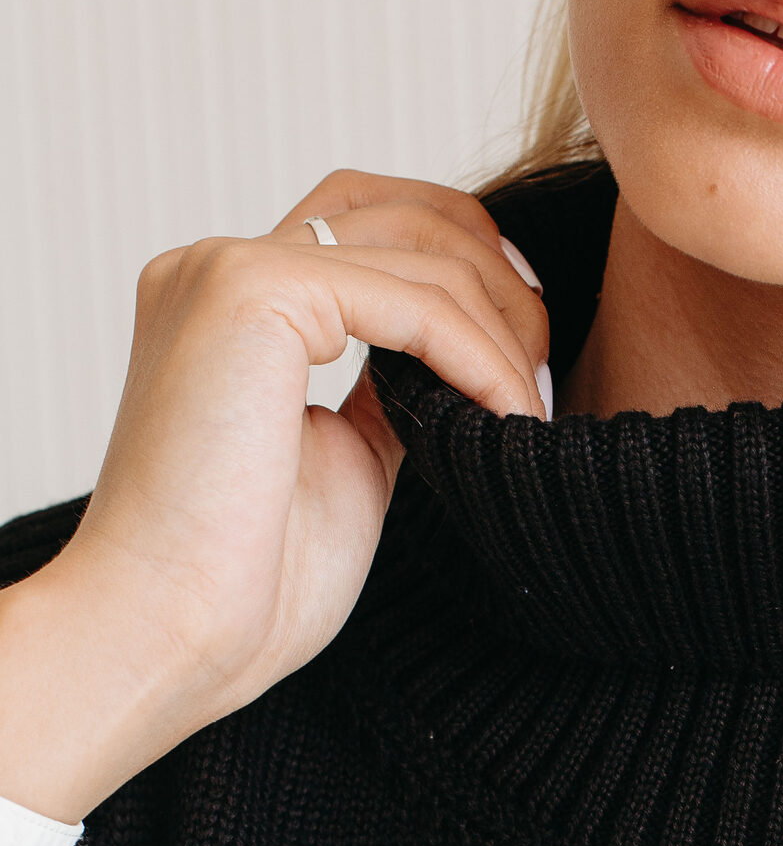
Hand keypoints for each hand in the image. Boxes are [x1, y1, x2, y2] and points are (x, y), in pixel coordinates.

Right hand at [0, 170, 548, 823]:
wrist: (173, 633)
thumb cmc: (247, 582)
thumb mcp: (347, 462)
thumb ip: (391, 396)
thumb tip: (461, 368)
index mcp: (231, 302)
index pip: (369, 224)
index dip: (469, 269)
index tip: (530, 353)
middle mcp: (219, 267)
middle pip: (402, 211)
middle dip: (499, 283)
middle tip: (545, 372)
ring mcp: (229, 270)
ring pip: (422, 251)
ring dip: (504, 331)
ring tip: (533, 408)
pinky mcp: (253, 291)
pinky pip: (415, 301)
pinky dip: (480, 355)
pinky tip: (511, 411)